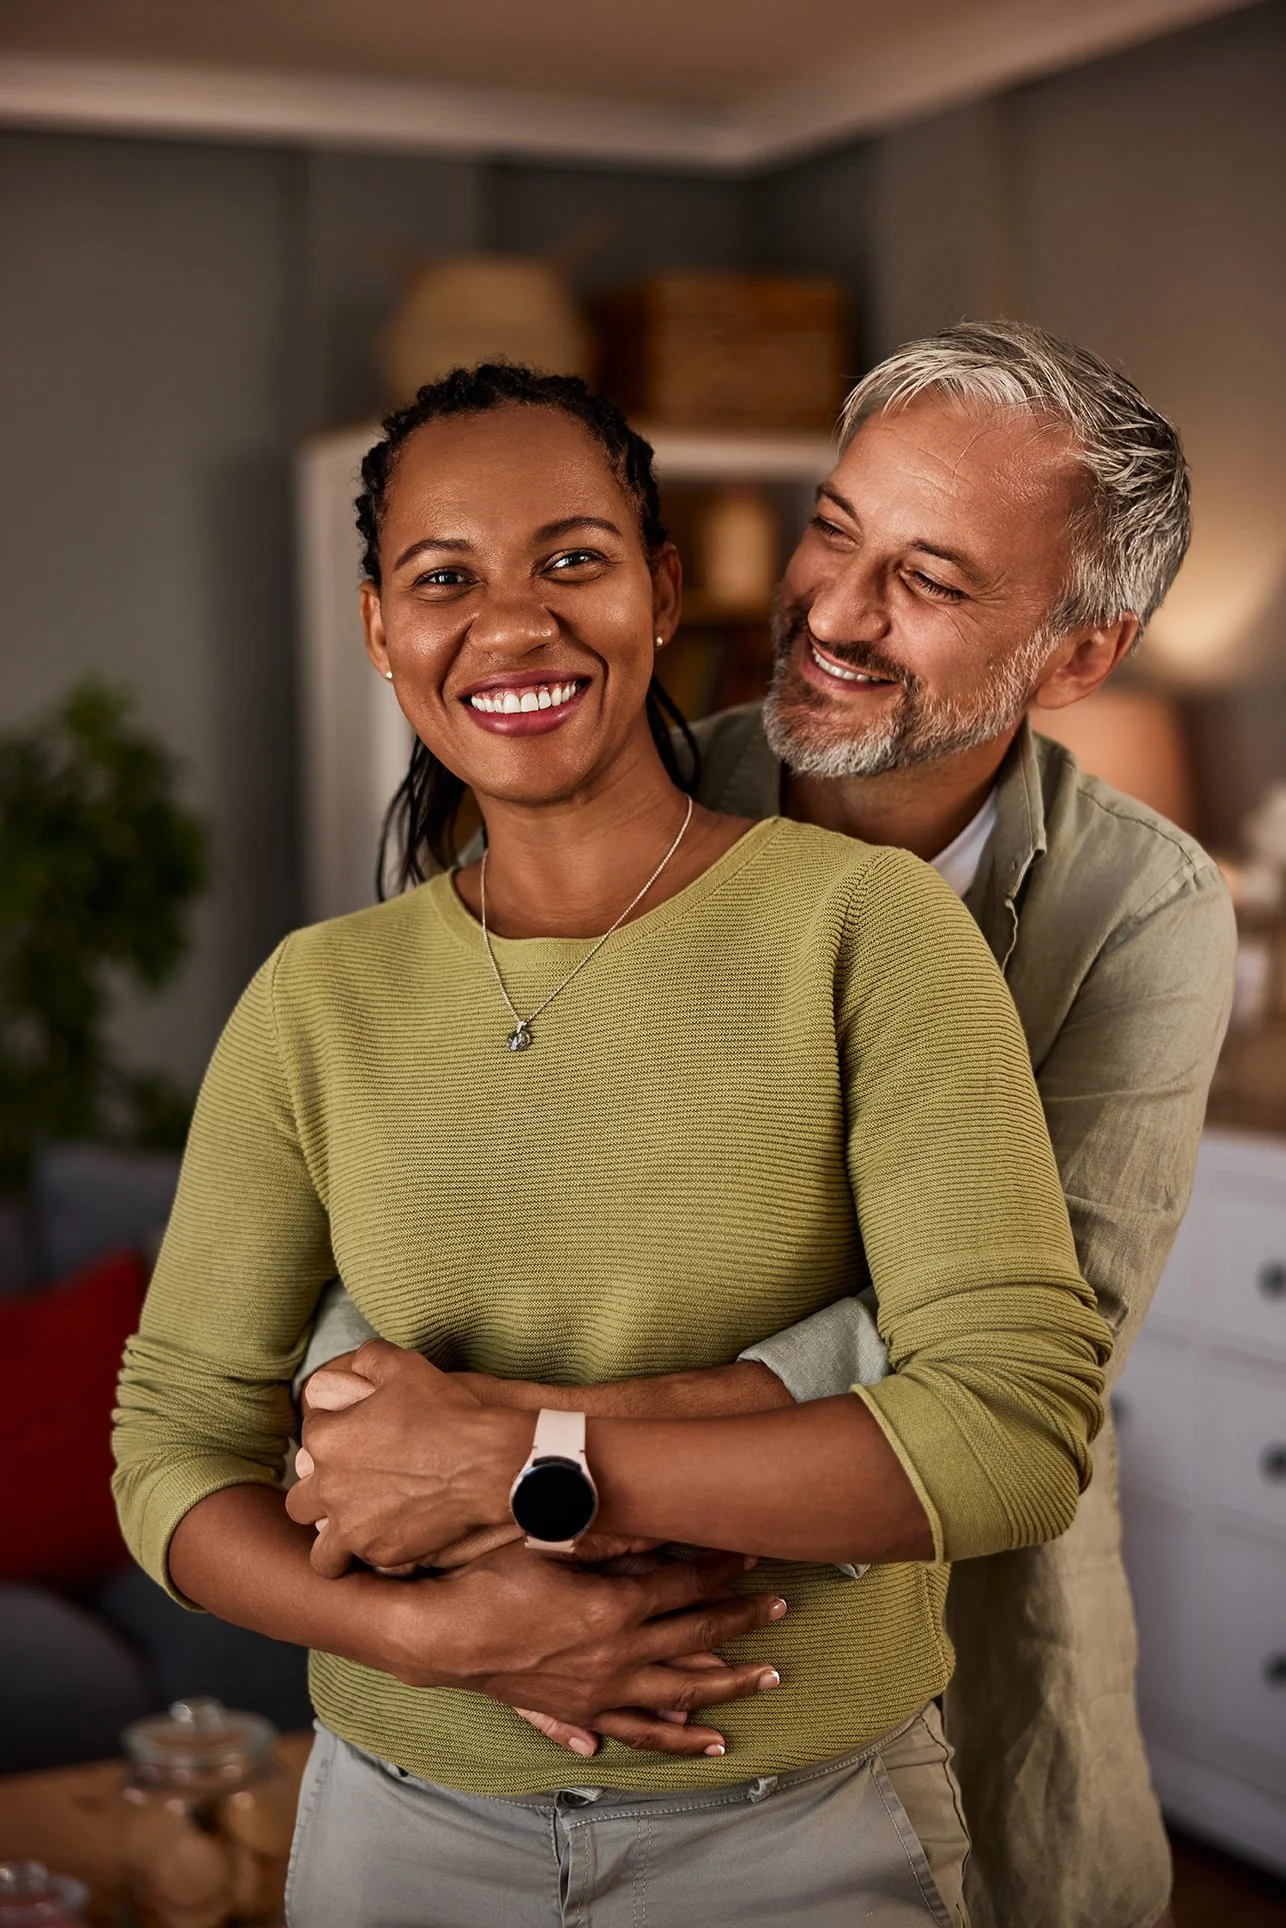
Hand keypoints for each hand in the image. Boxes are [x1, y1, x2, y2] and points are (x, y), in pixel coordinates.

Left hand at [288, 1340, 525, 1575]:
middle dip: (319, 1494)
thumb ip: (369, 1358)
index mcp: (327, 1440)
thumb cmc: (444, 1411)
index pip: (310, 1436)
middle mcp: (328, 1488)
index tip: (356, 1434)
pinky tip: (390, 1537)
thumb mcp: (404, 1366)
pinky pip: (361, 1562)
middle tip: (349, 1486)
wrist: (486, 1461)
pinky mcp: (381, 1553)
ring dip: (333, 1538)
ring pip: (320, 1549)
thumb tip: (357, 1361)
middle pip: (299, 1500)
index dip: (333, 1432)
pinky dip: (371, 1553)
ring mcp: (353, 1527)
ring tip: (357, 1528)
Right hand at [378, 1539, 786, 1755]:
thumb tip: (656, 1520)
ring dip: (728, 1685)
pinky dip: (671, 1737)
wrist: (440, 1636)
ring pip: (680, 1695)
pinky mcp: (579, 1712)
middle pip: (696, 1639)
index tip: (752, 1552)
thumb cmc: (490, 1579)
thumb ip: (608, 1535)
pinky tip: (699, 1740)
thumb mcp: (549, 1542)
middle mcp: (616, 1656)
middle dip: (743, 1621)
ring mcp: (600, 1691)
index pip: (685, 1584)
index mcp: (613, 1608)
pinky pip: (637, 1731)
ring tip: (767, 1679)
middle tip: (782, 1608)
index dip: (721, 1566)